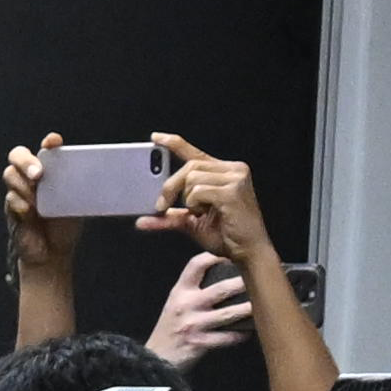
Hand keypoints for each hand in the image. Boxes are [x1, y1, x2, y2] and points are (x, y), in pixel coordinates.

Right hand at [1, 132, 81, 269]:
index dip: (49, 143)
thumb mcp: (75, 203)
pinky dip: (20, 204)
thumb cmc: (65, 224)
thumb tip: (93, 176)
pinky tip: (31, 213)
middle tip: (38, 174)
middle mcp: (31, 178)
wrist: (53, 252)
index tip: (54, 142)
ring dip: (23, 185)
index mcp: (48, 171)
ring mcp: (19, 192)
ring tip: (36, 200)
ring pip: (10, 175)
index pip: (46, 150)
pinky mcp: (12, 210)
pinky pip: (10, 199)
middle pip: (18, 155)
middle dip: (26, 162)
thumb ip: (78, 188)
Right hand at [142, 251, 248, 371]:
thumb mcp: (175, 303)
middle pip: (221, 289)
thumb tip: (222, 275)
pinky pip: (226, 338)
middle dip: (242, 283)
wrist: (155, 359)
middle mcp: (186, 305)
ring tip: (262, 304)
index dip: (215, 257)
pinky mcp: (200, 343)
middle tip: (260, 279)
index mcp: (180, 291)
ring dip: (248, 309)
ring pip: (228, 314)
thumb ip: (193, 290)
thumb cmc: (169, 329)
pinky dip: (240, 334)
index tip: (232, 255)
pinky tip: (249, 331)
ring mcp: (194, 324)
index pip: (196, 265)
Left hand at [159, 138, 274, 264]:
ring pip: (192, 178)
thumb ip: (169, 217)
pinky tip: (206, 213)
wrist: (248, 252)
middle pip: (189, 166)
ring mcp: (235, 178)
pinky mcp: (233, 190)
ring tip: (201, 213)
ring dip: (188, 200)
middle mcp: (232, 169)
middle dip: (170, 186)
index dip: (173, 144)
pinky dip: (195, 204)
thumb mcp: (191, 223)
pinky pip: (199, 191)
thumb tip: (141, 220)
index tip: (155, 138)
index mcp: (224, 172)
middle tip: (161, 205)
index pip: (195, 154)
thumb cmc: (225, 236)